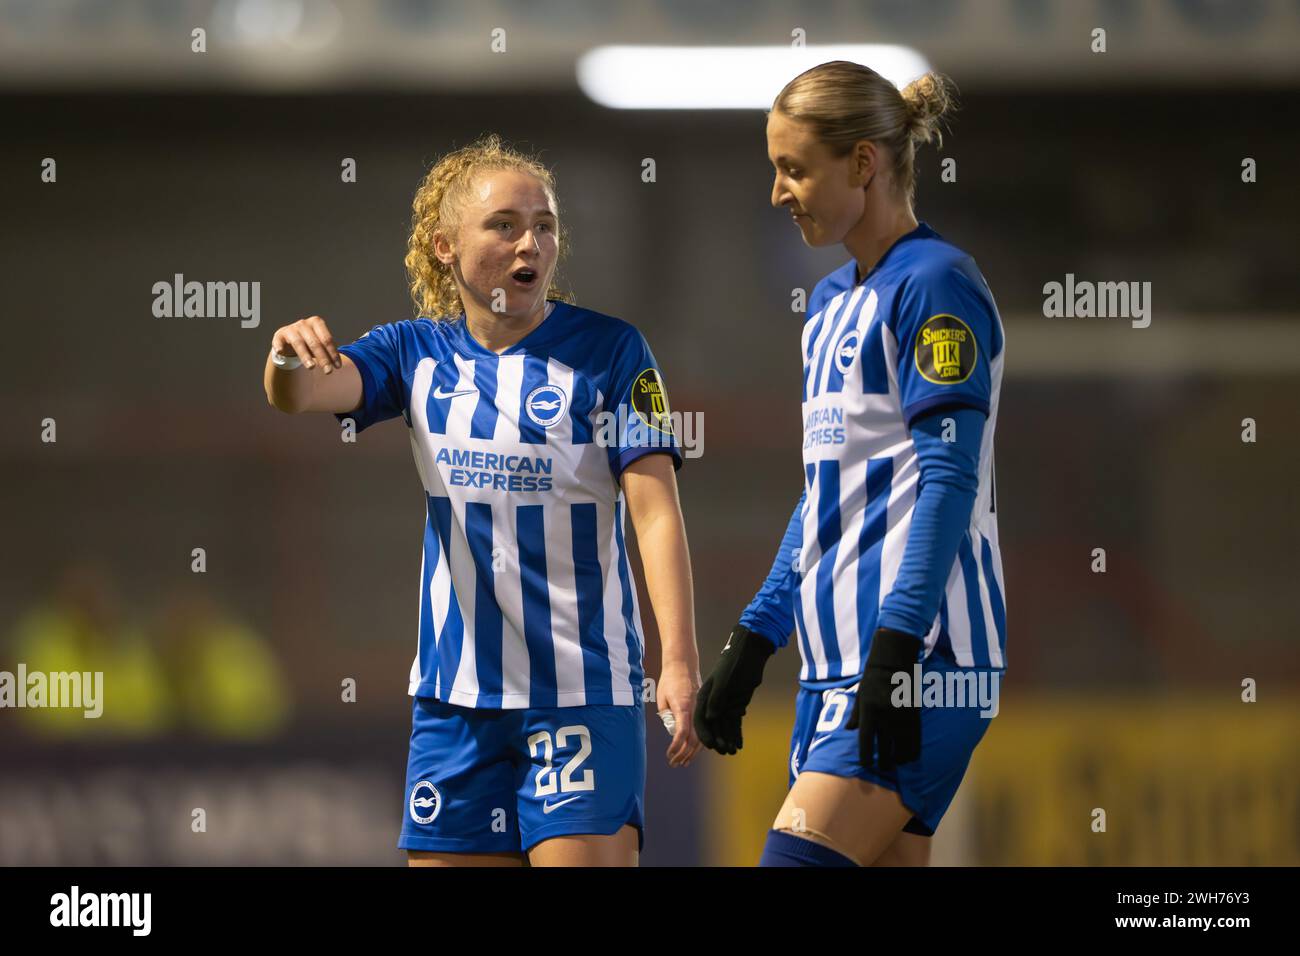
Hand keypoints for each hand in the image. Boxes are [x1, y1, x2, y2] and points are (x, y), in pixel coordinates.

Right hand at [271, 315, 342, 373]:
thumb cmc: (309, 344)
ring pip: (299, 343)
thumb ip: (328, 353)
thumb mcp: (320, 345)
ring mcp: (291, 329)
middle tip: (328, 372)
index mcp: (317, 323)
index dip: (333, 354)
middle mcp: (303, 324)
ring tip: (312, 367)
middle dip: (323, 358)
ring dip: (305, 356)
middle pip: (315, 343)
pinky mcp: (279, 336)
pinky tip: (280, 352)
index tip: (338, 367)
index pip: (327, 339)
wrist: (289, 341)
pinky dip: (279, 346)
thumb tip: (337, 366)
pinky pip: (278, 342)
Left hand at [657, 659, 701, 767]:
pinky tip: (693, 749)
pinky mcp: (703, 709)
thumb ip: (666, 715)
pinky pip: (703, 729)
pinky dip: (699, 742)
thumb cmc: (669, 680)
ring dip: (692, 751)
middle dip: (684, 754)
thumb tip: (672, 730)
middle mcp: (695, 710)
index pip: (682, 733)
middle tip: (674, 763)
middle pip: (694, 739)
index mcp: (683, 707)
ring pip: (701, 736)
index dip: (677, 747)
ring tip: (683, 761)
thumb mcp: (661, 698)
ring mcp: (701, 710)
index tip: (669, 755)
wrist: (683, 664)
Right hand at [692, 624, 774, 754]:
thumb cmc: (732, 665)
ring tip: (732, 752)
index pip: (700, 719)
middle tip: (723, 752)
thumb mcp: (723, 681)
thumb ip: (716, 699)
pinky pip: (734, 723)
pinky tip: (739, 745)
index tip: (709, 746)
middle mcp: (712, 703)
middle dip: (717, 740)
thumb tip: (711, 717)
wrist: (746, 655)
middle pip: (712, 726)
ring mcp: (724, 705)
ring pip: (723, 727)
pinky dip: (736, 734)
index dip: (704, 733)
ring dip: (727, 739)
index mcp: (704, 697)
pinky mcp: (735, 706)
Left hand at [846, 627, 922, 770]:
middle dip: (884, 762)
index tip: (867, 765)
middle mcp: (886, 717)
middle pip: (885, 750)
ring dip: (899, 759)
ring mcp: (902, 717)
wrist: (895, 659)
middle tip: (884, 767)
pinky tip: (909, 756)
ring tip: (896, 762)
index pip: (866, 742)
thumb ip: (856, 715)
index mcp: (869, 712)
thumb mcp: (860, 694)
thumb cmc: (873, 676)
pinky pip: (916, 740)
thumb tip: (849, 731)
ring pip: (903, 749)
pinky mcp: (915, 715)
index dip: (866, 758)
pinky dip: (912, 751)